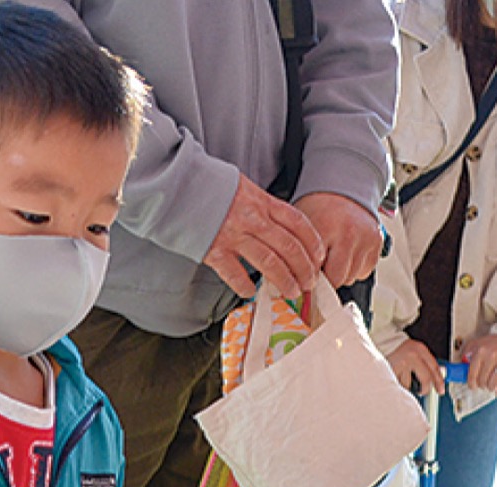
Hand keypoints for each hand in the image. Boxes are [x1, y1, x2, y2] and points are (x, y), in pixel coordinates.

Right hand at [203, 174, 324, 297]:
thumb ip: (264, 207)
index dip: (313, 243)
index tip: (319, 258)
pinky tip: (251, 292)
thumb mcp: (245, 188)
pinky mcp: (214, 250)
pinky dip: (246, 286)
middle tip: (309, 282)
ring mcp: (233, 235)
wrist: (177, 185)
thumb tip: (281, 228)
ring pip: (270, 263)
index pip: (298, 224)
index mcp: (262, 202)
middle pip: (289, 247)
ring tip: (291, 292)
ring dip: (284, 281)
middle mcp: (252, 219)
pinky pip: (235, 274)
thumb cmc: (210, 187)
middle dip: (304, 269)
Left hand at [294, 193, 383, 287]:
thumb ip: (297, 253)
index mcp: (325, 227)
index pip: (314, 270)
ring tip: (332, 256)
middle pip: (336, 279)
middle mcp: (349, 233)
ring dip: (339, 274)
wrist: (343, 190)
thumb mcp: (300, 227)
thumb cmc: (319, 211)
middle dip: (325, 279)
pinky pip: (363, 272)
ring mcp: (366, 239)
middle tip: (318, 269)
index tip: (302, 279)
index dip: (306, 277)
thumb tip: (290, 284)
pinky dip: (353, 268)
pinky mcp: (377, 244)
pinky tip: (346, 254)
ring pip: (350, 278)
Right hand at [385, 338, 444, 396]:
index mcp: (420, 349)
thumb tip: (437, 377)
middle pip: (426, 378)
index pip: (435, 367)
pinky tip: (393, 378)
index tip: (441, 389)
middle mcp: (413, 354)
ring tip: (399, 378)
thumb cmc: (395, 350)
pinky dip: (396, 384)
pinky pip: (398, 384)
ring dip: (406, 385)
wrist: (378, 345)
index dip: (439, 381)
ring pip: (410, 383)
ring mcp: (403, 362)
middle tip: (423, 392)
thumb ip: (424, 363)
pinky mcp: (393, 369)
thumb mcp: (413, 352)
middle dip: (425, 389)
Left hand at [461, 335, 496, 393]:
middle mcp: (493, 355)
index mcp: (481, 351)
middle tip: (484, 385)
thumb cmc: (495, 342)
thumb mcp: (479, 342)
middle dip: (482, 385)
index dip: (472, 383)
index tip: (473, 386)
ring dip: (491, 388)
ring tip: (491, 386)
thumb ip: (468, 351)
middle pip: (483, 380)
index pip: (473, 373)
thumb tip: (461, 364)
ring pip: (494, 383)